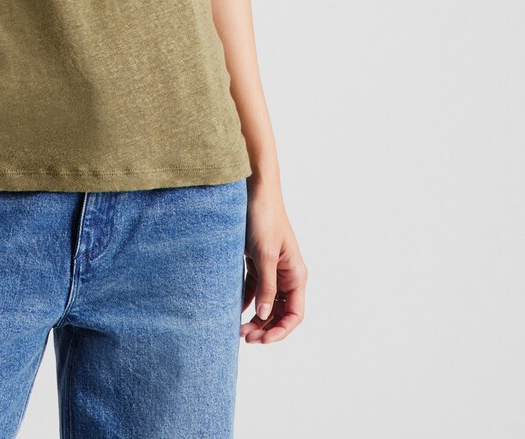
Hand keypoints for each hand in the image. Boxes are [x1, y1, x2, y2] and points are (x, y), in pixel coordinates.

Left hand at [241, 181, 306, 342]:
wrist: (253, 190)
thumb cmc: (264, 218)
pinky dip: (245, 301)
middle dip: (264, 327)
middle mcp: (286, 274)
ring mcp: (272, 268)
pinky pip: (253, 288)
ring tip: (238, 329)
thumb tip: (262, 316)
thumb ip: (266, 286)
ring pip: (265, 302)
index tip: (262, 340)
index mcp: (296, 274)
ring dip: (254, 318)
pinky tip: (233, 309)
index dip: (280, 330)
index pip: (294, 314)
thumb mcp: (265, 255)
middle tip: (245, 337)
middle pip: (279, 312)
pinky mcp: (257, 261)